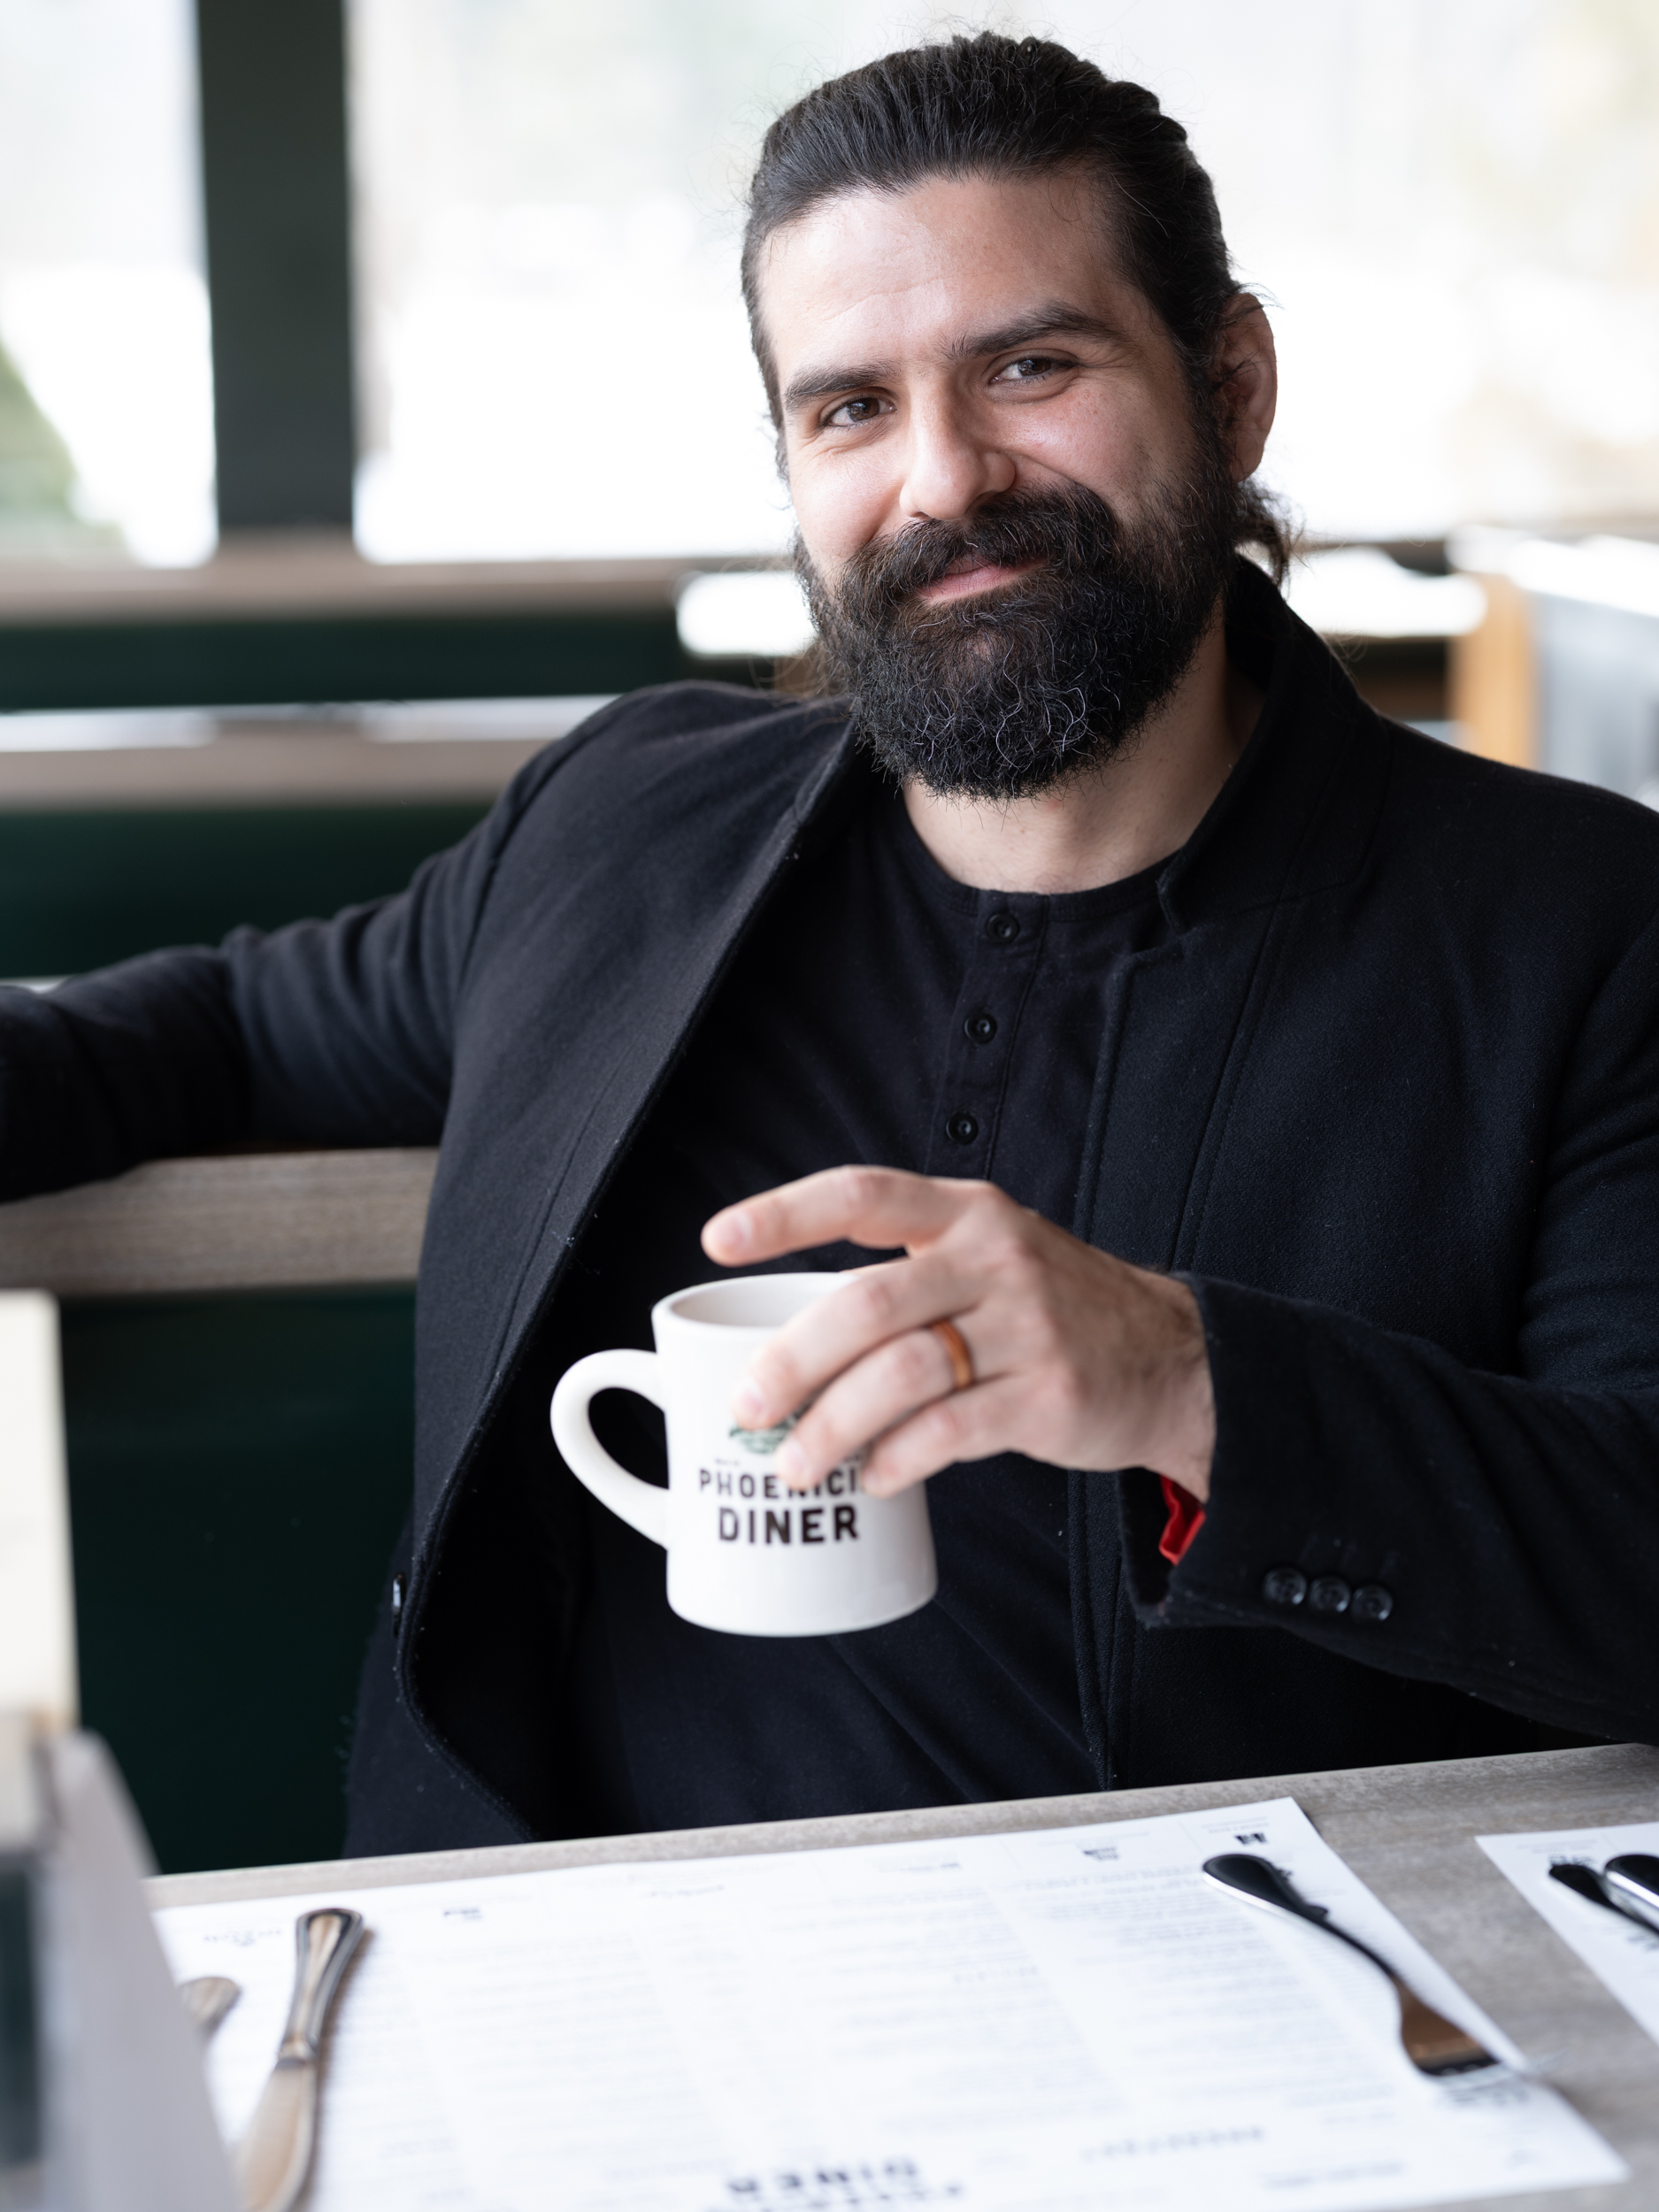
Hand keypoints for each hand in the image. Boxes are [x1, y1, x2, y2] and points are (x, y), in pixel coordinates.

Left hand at [701, 1167, 1214, 1499]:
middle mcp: (995, 1258)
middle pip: (868, 1303)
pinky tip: (876, 1477)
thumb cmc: (1047, 1310)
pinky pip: (952, 1431)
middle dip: (794, 1362)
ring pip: (902, 1375)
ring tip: (797, 1466)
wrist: (1171, 1357)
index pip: (862, 1194)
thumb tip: (779, 1349)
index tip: (716, 1241)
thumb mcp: (986, 1258)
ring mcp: (1028, 1326)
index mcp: (965, 1213)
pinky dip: (900, 1459)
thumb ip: (901, 1278)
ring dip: (835, 1428)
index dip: (783, 1213)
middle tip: (747, 1407)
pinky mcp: (1051, 1394)